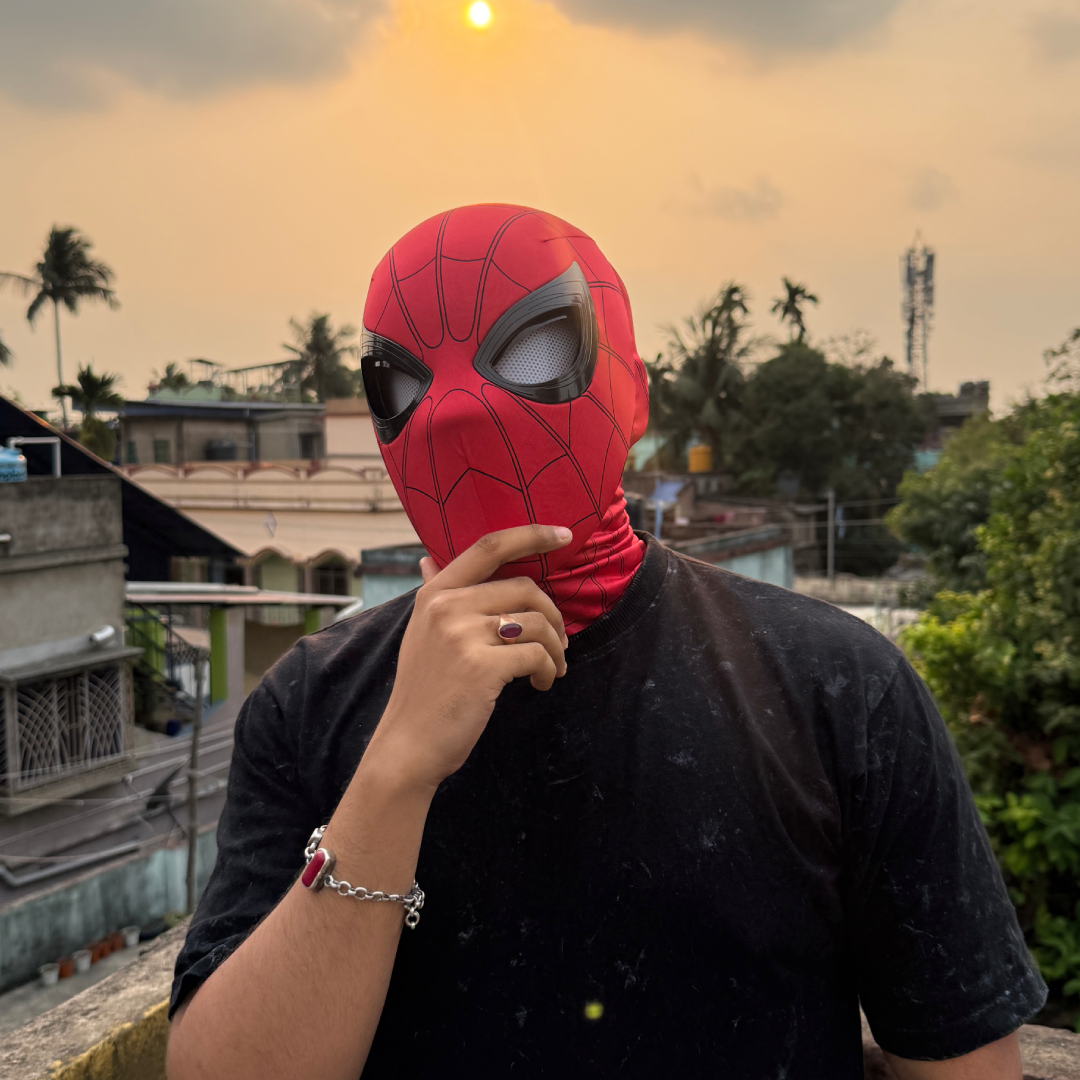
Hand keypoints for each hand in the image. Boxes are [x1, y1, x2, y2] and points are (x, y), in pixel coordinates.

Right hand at [366, 524, 572, 793]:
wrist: (407, 746)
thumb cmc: (424, 692)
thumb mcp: (420, 634)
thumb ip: (433, 593)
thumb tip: (427, 557)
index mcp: (434, 593)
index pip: (488, 546)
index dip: (530, 534)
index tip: (563, 535)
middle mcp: (446, 606)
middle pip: (524, 587)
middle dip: (553, 615)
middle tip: (559, 643)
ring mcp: (462, 635)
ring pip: (536, 621)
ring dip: (556, 648)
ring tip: (552, 669)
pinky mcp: (481, 666)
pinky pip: (537, 654)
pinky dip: (549, 670)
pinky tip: (541, 684)